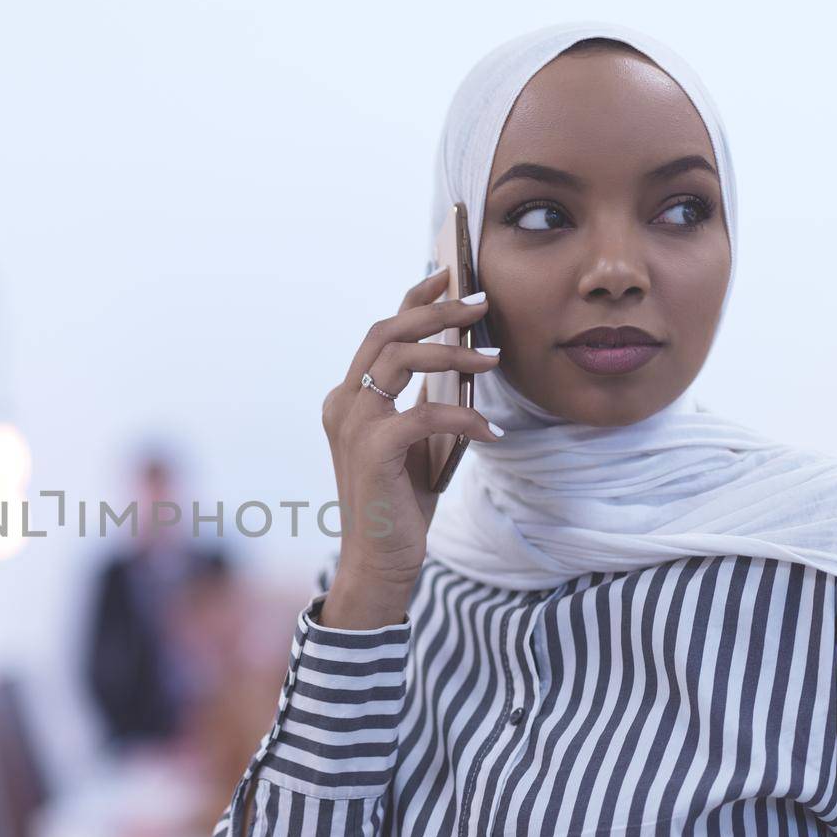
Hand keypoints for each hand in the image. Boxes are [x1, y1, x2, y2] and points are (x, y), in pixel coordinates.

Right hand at [319, 271, 500, 627]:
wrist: (379, 561)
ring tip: (493, 360)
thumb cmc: (400, 503)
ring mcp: (352, 424)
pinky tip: (490, 431)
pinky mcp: (372, 449)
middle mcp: (342, 403)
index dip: (413, 298)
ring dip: (454, 353)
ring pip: (401, 360)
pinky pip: (424, 412)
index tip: (448, 276)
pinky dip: (463, 417)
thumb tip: (464, 360)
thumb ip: (423, 402)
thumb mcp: (414, 443)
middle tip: (482, 304)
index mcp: (348, 398)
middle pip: (388, 333)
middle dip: (438, 312)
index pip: (380, 332)